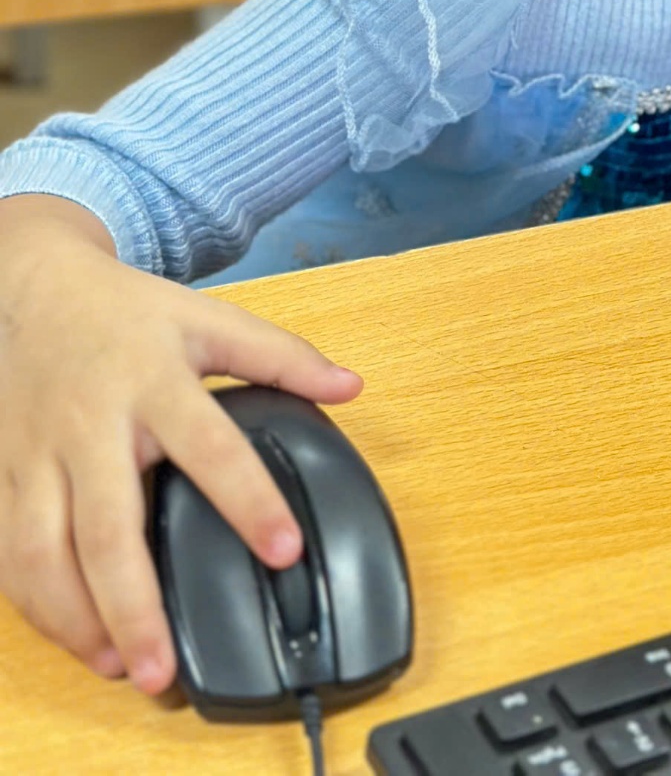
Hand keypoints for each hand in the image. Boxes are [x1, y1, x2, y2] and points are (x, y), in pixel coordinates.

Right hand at [0, 197, 361, 693]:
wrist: (31, 288)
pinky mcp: (2, 474)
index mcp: (154, 381)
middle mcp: (92, 425)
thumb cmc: (126, 313)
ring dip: (78, 620)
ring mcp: (38, 454)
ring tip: (121, 667)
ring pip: (44, 552)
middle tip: (164, 670)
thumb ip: (280, 357)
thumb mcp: (209, 319)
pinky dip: (35, 603)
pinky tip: (72, 635)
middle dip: (135, 607)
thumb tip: (349, 386)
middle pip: (109, 528)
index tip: (284, 551)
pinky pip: (8, 551)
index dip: (249, 500)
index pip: (210, 447)